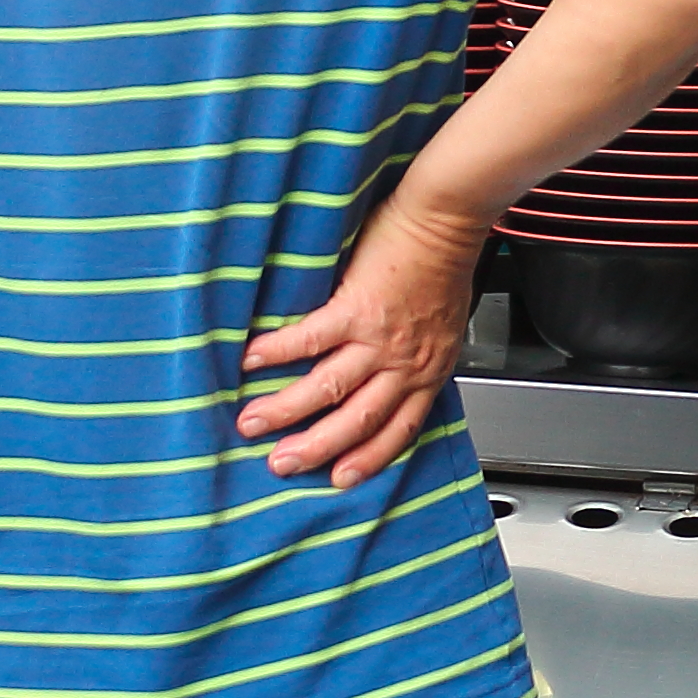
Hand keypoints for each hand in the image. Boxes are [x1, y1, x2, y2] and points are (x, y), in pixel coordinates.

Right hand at [240, 219, 487, 483]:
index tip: (341, 478)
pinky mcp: (356, 308)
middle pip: (358, 421)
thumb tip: (383, 371)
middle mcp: (405, 363)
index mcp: (429, 369)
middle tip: (280, 463)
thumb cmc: (443, 262)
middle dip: (316, 448)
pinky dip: (278, 351)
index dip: (369, 457)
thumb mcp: (442, 324)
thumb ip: (415, 353)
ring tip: (250, 422)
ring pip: (328, 389)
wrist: (447, 218)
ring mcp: (380, 339)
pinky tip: (250, 360)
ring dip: (286, 410)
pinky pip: (309, 339)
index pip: (400, 428)